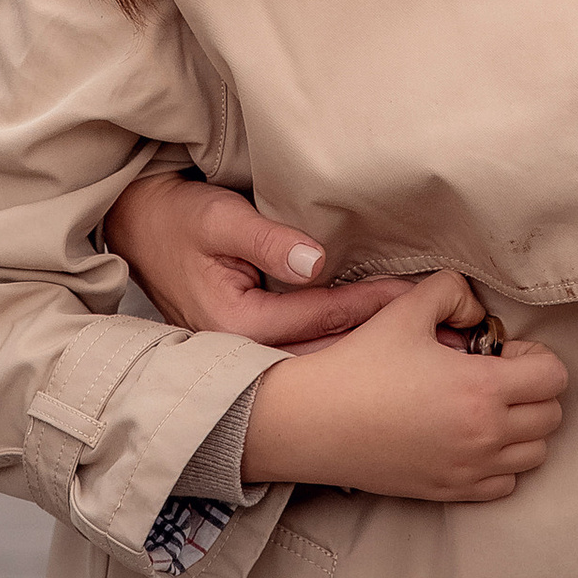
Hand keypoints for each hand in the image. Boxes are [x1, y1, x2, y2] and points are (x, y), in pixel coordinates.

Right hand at [103, 173, 411, 349]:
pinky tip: (380, 342)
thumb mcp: (220, 217)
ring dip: (367, 349)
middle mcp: (241, 352)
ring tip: (423, 343)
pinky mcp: (248, 349)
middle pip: (324, 350)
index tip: (414, 295)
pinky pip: (303, 352)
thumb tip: (318, 260)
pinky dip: (342, 346)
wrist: (138, 227)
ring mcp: (244, 356)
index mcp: (235, 325)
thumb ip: (268, 240)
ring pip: (317, 360)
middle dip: (381, 340)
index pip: (318, 316)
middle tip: (439, 333)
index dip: (369, 302)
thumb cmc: (177, 217)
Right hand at [243, 270, 568, 502]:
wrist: (314, 422)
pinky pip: (506, 484)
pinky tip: (470, 439)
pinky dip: (501, 463)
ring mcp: (469, 470)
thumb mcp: (406, 308)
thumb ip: (453, 292)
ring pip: (536, 453)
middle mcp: (485, 436)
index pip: (555, 377)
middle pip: (552, 416)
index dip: (535, 357)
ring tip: (484, 408)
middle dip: (533, 390)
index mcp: (481, 389)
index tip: (501, 353)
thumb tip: (478, 312)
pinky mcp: (450, 492)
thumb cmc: (359, 364)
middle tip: (493, 376)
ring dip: (522, 427)